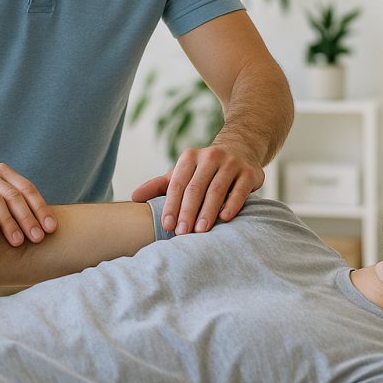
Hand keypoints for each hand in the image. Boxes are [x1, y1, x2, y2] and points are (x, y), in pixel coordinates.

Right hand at [0, 164, 56, 246]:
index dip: (40, 209)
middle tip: (36, 239)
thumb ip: (15, 210)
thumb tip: (48, 231)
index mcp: (2, 173)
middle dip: (27, 218)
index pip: (27, 189)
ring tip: (17, 241)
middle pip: (13, 195)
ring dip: (8, 221)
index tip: (51, 229)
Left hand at [131, 144, 263, 234]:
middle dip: (188, 211)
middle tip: (182, 233)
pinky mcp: (249, 172)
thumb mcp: (182, 173)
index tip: (168, 225)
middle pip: (196, 188)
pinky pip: (239, 190)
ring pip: (217, 189)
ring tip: (200, 231)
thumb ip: (160, 185)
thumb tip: (133, 198)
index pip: (178, 183)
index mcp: (190, 157)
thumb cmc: (205, 169)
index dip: (172, 205)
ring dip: (208, 211)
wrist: (240, 149)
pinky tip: (224, 218)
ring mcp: (231, 163)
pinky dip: (232, 204)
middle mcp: (210, 157)